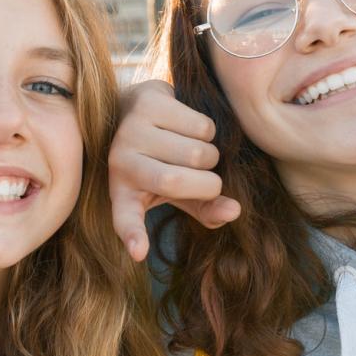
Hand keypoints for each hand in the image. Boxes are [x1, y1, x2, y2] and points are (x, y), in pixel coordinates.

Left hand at [108, 81, 241, 260]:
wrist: (134, 108)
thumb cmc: (160, 159)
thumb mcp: (178, 192)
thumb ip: (205, 208)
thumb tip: (235, 211)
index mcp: (124, 193)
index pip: (124, 219)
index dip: (134, 235)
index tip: (139, 252)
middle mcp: (120, 162)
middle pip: (178, 182)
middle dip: (208, 183)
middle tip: (205, 175)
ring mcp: (131, 130)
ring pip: (198, 152)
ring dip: (211, 153)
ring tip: (194, 148)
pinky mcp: (148, 102)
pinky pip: (202, 126)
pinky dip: (209, 130)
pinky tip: (189, 127)